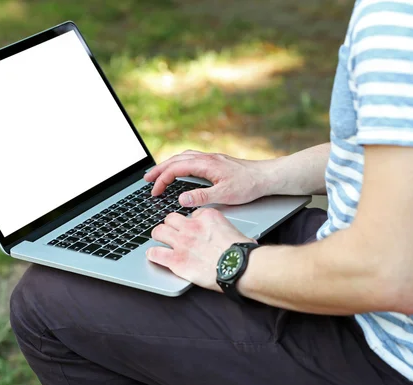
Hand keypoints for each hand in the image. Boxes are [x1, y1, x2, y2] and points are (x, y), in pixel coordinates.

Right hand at [144, 150, 274, 206]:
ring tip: (158, 173)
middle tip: (145, 179)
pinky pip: (191, 158)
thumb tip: (181, 199)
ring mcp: (211, 158)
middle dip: (158, 169)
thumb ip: (202, 197)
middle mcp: (206, 158)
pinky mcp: (216, 161)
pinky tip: (180, 168)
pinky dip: (179, 163)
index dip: (162, 180)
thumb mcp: (225, 195)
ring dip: (168, 164)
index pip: (175, 169)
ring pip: (183, 157)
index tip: (154, 191)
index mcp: (206, 164)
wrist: (267, 176)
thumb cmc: (249, 185)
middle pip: (175, 160)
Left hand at [146, 208, 255, 290]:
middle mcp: (192, 226)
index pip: (192, 214)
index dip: (191, 222)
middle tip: (172, 233)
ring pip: (159, 231)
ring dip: (159, 236)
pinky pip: (155, 253)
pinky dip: (153, 255)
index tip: (193, 229)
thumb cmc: (242, 252)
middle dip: (170, 225)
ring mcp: (182, 242)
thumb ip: (222, 229)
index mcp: (207, 216)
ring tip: (160, 241)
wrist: (240, 267)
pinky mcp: (176, 260)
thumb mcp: (234, 230)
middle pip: (170, 218)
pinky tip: (154, 256)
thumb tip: (225, 235)